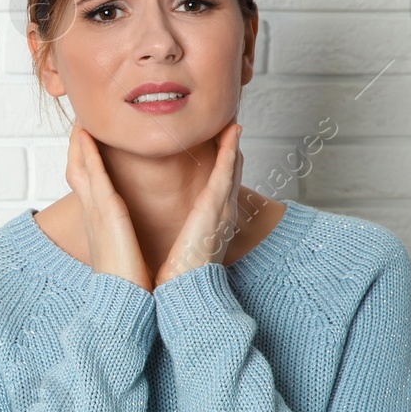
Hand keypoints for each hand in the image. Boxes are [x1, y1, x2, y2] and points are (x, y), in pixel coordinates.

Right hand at [65, 123, 153, 291]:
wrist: (125, 302)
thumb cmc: (129, 283)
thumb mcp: (126, 255)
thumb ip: (127, 241)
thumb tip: (133, 238)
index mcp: (102, 224)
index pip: (91, 185)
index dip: (86, 162)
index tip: (87, 142)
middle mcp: (94, 215)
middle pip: (79, 172)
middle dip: (77, 148)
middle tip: (77, 123)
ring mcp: (97, 213)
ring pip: (83, 169)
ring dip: (79, 144)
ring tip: (78, 121)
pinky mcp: (107, 214)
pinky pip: (95, 177)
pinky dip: (88, 155)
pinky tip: (86, 137)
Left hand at [154, 121, 243, 286]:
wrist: (183, 288)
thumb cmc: (179, 275)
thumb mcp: (183, 251)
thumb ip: (183, 239)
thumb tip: (176, 238)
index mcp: (213, 223)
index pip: (220, 188)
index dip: (223, 167)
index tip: (220, 148)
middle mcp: (222, 214)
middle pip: (231, 174)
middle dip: (232, 151)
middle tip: (232, 127)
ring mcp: (222, 208)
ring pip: (232, 168)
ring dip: (234, 144)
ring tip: (234, 122)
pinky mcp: (215, 205)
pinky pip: (226, 171)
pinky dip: (230, 150)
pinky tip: (232, 133)